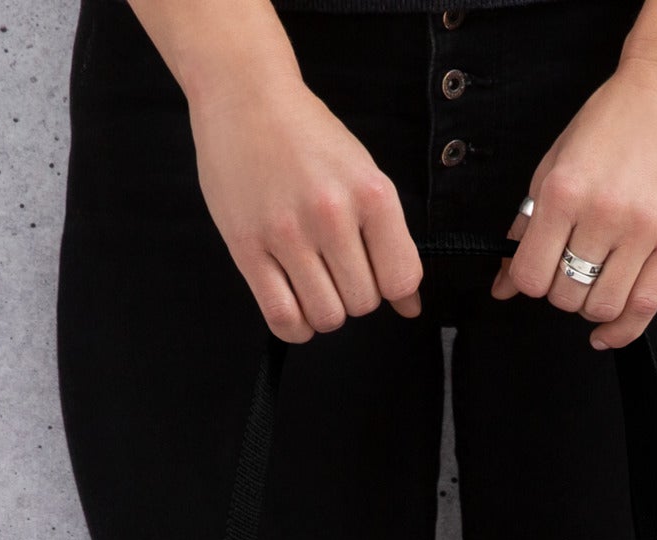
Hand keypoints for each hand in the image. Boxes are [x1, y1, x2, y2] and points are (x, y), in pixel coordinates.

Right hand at [189, 69, 422, 341]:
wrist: (245, 97)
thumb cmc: (308, 138)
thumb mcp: (363, 175)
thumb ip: (390, 240)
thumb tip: (410, 306)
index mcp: (372, 193)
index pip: (401, 279)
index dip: (390, 287)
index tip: (373, 271)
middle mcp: (332, 213)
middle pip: (362, 303)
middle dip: (353, 295)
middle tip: (335, 268)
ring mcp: (287, 232)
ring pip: (326, 316)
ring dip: (324, 311)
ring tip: (313, 281)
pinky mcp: (247, 247)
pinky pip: (282, 317)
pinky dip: (295, 326)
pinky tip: (294, 304)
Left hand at [493, 52, 656, 348]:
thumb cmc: (614, 120)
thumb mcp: (556, 162)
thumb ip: (528, 225)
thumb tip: (503, 284)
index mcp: (564, 192)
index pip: (531, 275)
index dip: (530, 282)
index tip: (539, 271)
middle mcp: (602, 214)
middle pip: (565, 296)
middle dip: (562, 291)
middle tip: (572, 268)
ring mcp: (642, 231)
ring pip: (602, 307)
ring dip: (591, 306)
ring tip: (595, 282)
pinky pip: (644, 307)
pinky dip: (621, 331)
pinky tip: (608, 331)